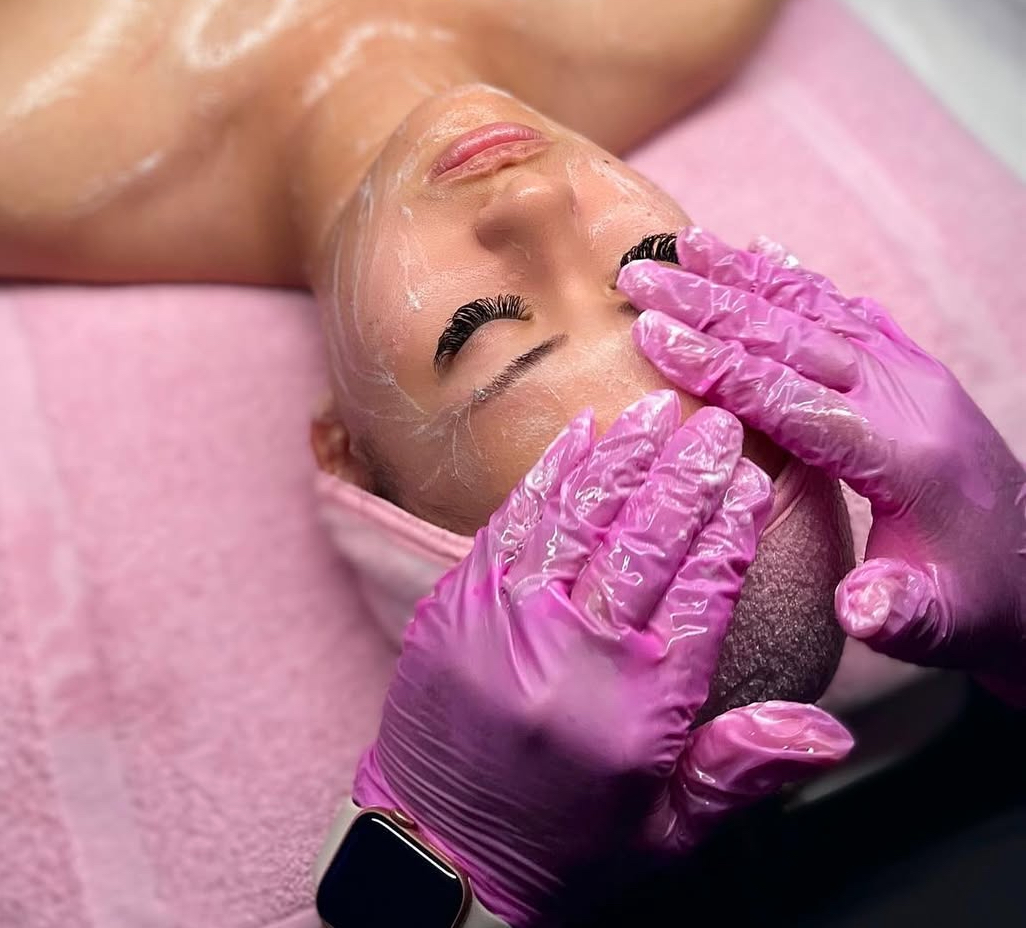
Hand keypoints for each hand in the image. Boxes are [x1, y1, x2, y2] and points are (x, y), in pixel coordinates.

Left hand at [352, 394, 852, 926]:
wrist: (438, 860)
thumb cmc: (567, 849)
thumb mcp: (669, 831)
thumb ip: (742, 768)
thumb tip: (831, 731)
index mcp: (636, 704)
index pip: (701, 594)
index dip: (732, 532)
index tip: (756, 484)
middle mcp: (571, 650)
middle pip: (643, 539)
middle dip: (687, 474)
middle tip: (719, 424)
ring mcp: (506, 619)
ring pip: (576, 514)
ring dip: (623, 455)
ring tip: (659, 408)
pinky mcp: (457, 604)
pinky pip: (511, 522)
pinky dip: (549, 474)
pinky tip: (580, 433)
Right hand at [618, 227, 1025, 702]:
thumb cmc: (975, 605)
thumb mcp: (940, 625)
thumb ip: (898, 613)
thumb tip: (857, 611)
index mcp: (900, 454)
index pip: (794, 398)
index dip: (720, 367)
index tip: (653, 336)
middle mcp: (906, 397)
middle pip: (793, 336)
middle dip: (710, 304)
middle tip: (640, 278)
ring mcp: (912, 374)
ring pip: (816, 309)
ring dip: (743, 274)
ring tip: (680, 242)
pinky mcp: (914, 368)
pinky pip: (846, 309)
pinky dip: (796, 278)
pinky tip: (757, 251)